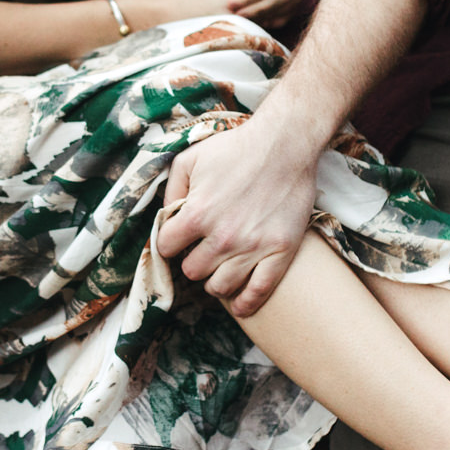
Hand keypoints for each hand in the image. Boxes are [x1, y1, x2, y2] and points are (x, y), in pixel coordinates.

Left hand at [157, 114, 322, 316]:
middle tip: (204, 249)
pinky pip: (258, 292)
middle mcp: (222, 237)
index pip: (166, 248)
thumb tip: (164, 216)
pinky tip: (240, 305)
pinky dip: (246, 304)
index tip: (179, 238)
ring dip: (215, 280)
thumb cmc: (236, 148)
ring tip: (219, 269)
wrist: (285, 143)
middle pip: (192, 272)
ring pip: (220, 287)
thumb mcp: (190, 158)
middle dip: (193, 260)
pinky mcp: (280, 252)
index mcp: (196, 214)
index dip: (170, 242)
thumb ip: (171, 190)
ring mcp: (253, 248)